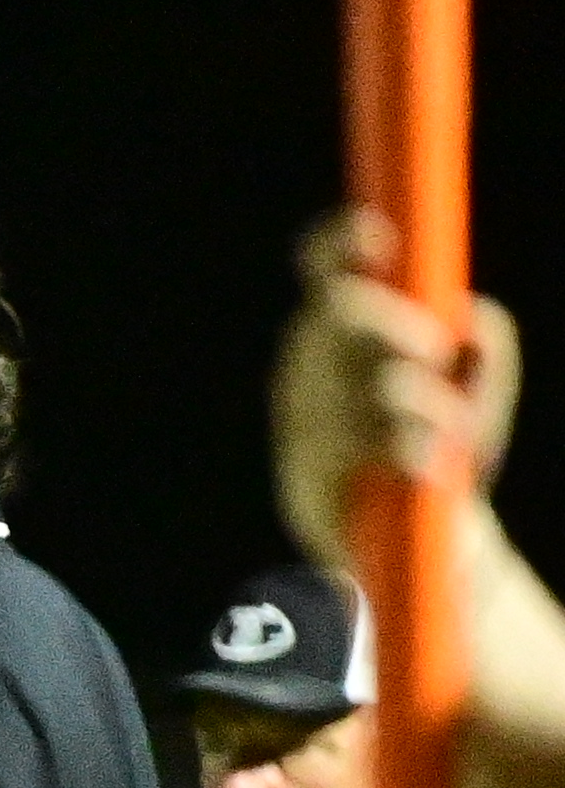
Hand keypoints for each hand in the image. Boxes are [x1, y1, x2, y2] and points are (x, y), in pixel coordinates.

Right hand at [279, 206, 523, 566]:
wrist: (417, 550)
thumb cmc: (444, 449)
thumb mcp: (479, 387)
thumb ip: (485, 340)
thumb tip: (466, 319)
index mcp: (337, 335)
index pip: (324, 268)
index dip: (342, 242)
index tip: (379, 237)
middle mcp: (305, 370)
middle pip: (345, 312)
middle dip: (399, 324)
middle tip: (431, 350)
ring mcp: (302, 425)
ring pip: (380, 383)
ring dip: (433, 407)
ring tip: (450, 434)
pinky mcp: (309, 480)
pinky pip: (384, 444)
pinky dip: (422, 451)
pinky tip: (428, 468)